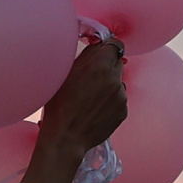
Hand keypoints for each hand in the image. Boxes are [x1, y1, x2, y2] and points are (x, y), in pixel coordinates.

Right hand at [34, 36, 128, 165]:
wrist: (66, 138)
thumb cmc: (59, 106)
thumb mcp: (65, 73)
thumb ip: (86, 56)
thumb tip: (98, 46)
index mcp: (100, 65)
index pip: (116, 44)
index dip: (108, 49)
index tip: (101, 54)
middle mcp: (114, 79)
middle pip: (118, 63)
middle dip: (107, 67)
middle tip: (92, 79)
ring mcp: (121, 97)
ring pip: (119, 83)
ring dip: (109, 85)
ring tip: (92, 99)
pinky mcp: (123, 112)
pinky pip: (119, 100)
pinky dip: (111, 102)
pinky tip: (96, 110)